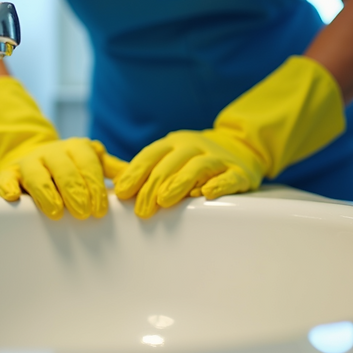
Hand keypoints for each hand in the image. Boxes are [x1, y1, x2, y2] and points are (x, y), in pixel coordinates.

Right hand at [0, 137, 126, 219]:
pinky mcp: (10, 172)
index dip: (94, 185)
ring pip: (36, 174)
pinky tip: (12, 197)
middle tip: (84, 214)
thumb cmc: (71, 165)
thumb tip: (140, 179)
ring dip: (46, 193)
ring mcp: (29, 162)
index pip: (87, 164)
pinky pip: (6, 178)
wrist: (35, 155)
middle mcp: (52, 152)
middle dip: (75, 191)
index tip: (101, 209)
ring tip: (56, 212)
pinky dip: (7, 186)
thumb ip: (113, 169)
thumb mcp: (92, 162)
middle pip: (64, 170)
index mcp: (76, 148)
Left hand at [115, 56, 345, 217]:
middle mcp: (195, 146)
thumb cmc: (195, 159)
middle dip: (153, 185)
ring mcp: (218, 158)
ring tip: (164, 201)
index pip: (151, 155)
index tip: (122, 193)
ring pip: (197, 167)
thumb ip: (143, 169)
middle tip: (141, 209)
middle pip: (171, 163)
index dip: (135, 173)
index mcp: (174, 142)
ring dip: (179, 183)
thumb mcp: (169, 157)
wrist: (242, 148)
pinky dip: (218, 185)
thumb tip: (109, 179)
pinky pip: (229, 178)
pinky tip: (207, 195)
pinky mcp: (240, 173)